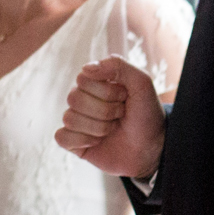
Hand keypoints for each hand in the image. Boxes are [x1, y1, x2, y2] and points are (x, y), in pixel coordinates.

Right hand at [55, 57, 165, 180]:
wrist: (152, 149)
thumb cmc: (147, 114)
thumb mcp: (142, 83)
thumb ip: (118, 66)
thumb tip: (86, 68)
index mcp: (96, 81)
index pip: (83, 78)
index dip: (106, 91)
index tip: (124, 97)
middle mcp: (84, 98)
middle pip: (74, 98)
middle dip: (104, 110)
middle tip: (120, 114)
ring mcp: (77, 120)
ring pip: (69, 118)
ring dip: (98, 127)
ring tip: (113, 129)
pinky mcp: (73, 142)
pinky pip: (61, 137)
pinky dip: (82, 141)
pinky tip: (97, 142)